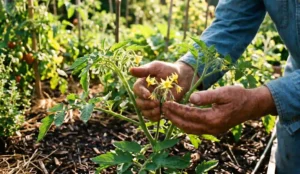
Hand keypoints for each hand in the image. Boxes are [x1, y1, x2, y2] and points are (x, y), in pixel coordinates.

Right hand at [130, 61, 196, 121]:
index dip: (141, 93)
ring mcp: (151, 102)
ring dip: (150, 111)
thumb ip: (145, 70)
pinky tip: (160, 114)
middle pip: (139, 102)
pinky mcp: (158, 108)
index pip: (136, 89)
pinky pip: (151, 116)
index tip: (149, 95)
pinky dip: (154, 117)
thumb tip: (130, 70)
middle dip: (146, 104)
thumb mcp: (157, 67)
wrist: (182, 78)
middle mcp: (145, 93)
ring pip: (144, 110)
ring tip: (159, 108)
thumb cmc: (169, 70)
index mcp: (143, 83)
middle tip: (156, 102)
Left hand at [162, 86, 276, 134]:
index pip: (189, 115)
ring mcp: (213, 130)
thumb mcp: (224, 92)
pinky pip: (195, 129)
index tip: (166, 103)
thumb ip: (207, 96)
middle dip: (173, 117)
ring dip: (178, 122)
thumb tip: (190, 99)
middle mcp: (212, 128)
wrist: (252, 106)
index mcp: (213, 118)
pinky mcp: (213, 129)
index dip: (176, 109)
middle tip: (162, 109)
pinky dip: (186, 124)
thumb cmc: (238, 96)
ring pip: (190, 129)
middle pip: (186, 125)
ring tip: (168, 113)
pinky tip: (180, 117)